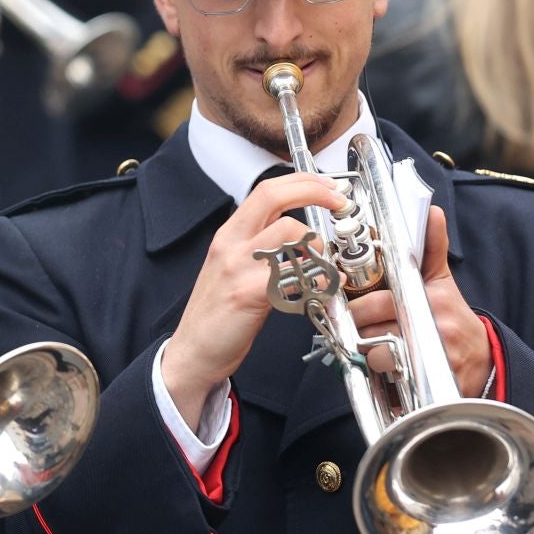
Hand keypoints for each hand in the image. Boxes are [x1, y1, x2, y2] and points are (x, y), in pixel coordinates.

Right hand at [164, 171, 350, 428]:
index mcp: (228, 235)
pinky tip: (321, 291)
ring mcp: (238, 268)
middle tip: (340, 202)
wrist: (193, 351)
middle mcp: (230, 245)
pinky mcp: (248, 294)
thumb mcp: (232, 268)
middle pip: (274, 197)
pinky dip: (317, 280)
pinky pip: (293, 275)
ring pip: (289, 234)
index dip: (302, 182)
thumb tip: (299, 233)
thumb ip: (259, 246)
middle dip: (315, 192)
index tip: (329, 187)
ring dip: (318, 247)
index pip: (266, 191)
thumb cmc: (218, 313)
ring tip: (323, 267)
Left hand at [344, 207, 491, 397]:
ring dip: (370, 353)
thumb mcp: (441, 281)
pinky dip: (383, 373)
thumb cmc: (453, 317)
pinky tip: (392, 366)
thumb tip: (432, 211)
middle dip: (360, 328)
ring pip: (377, 354)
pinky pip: (390, 377)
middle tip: (362, 327)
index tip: (353, 305)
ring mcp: (434, 356)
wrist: (484, 361)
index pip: (379, 300)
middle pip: (372, 327)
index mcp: (430, 297)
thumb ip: (431, 247)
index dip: (360, 305)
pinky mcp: (433, 382)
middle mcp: (434, 326)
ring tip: (382, 347)